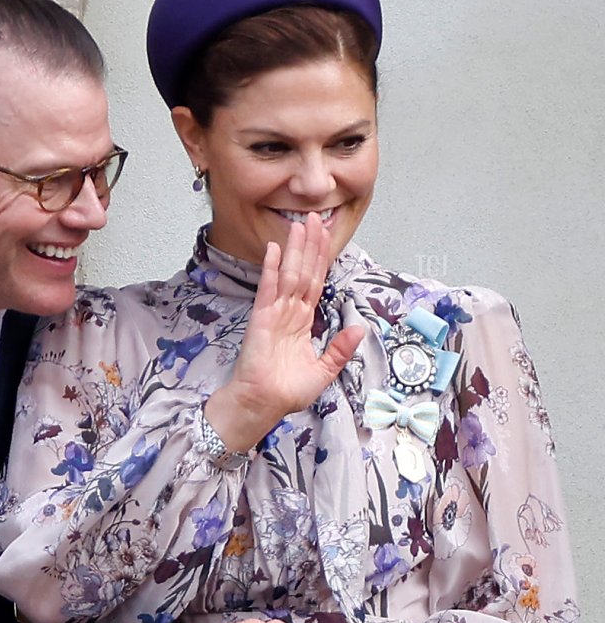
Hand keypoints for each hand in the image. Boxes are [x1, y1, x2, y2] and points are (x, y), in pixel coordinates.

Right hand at [205, 212, 364, 452]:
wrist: (263, 404)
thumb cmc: (287, 391)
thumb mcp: (324, 371)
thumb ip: (340, 348)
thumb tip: (360, 327)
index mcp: (303, 322)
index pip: (316, 283)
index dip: (322, 260)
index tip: (327, 237)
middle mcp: (289, 313)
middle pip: (304, 271)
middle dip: (311, 245)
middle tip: (316, 217)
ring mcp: (274, 313)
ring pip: (290, 274)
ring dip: (296, 248)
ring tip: (301, 224)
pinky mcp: (261, 318)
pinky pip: (269, 288)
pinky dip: (273, 268)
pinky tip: (277, 248)